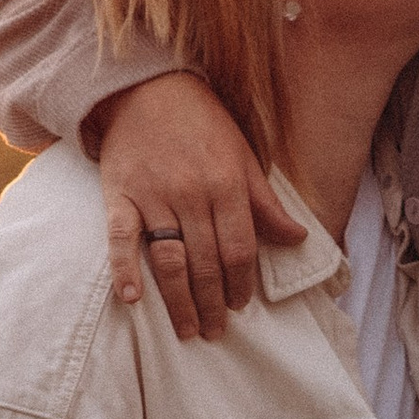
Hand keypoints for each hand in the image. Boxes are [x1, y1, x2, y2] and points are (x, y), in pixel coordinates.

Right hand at [96, 74, 305, 339]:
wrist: (146, 87)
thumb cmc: (202, 123)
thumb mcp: (243, 156)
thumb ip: (266, 203)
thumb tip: (299, 238)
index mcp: (226, 185)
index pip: (239, 249)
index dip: (242, 283)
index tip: (240, 305)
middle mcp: (192, 194)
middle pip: (206, 262)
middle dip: (213, 303)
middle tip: (215, 331)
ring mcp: (153, 196)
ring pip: (169, 259)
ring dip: (180, 300)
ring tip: (188, 330)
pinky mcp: (118, 195)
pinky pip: (120, 239)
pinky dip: (124, 270)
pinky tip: (132, 300)